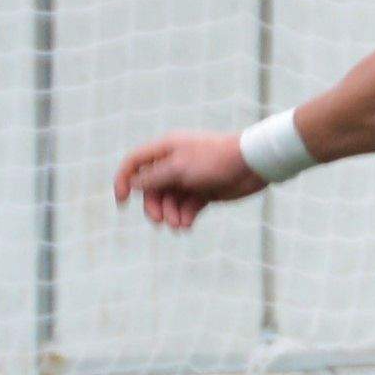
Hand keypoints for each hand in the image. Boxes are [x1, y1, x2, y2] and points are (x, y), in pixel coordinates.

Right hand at [114, 130, 266, 228]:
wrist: (253, 164)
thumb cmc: (215, 160)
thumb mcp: (178, 168)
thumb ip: (153, 177)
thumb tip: (131, 183)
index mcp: (165, 150)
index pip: (134, 163)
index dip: (123, 180)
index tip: (122, 202)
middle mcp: (174, 163)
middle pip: (151, 188)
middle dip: (153, 206)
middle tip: (160, 220)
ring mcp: (189, 178)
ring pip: (169, 201)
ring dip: (170, 215)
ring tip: (179, 225)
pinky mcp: (204, 192)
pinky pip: (186, 207)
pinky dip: (184, 217)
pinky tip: (187, 225)